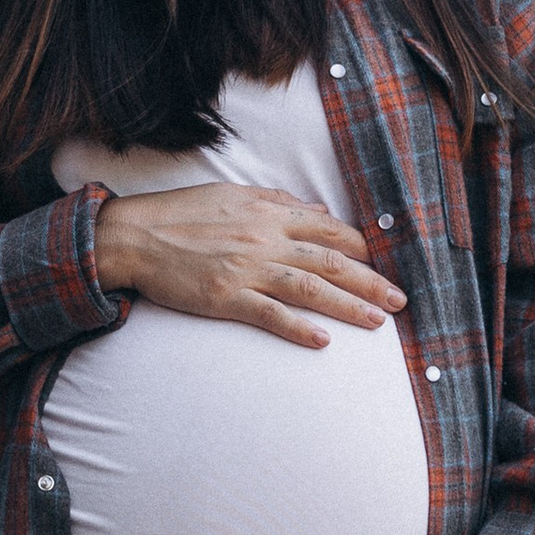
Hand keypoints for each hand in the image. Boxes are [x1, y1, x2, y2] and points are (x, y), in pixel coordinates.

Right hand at [91, 183, 403, 350]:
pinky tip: (324, 341)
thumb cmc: (181, 214)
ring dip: (349, 306)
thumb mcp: (233, 194)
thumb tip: (317, 211)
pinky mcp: (226, 297)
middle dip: (371, 281)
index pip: (329, 229)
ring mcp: (247, 269)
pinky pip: (271, 315)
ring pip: (311, 288)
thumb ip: (277, 202)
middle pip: (331, 261)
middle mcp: (264, 238)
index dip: (362, 247)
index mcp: (268, 212)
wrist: (134, 235)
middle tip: (400, 300)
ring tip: (378, 322)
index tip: (385, 262)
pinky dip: (299, 328)